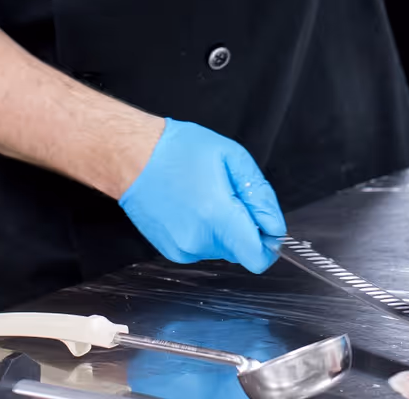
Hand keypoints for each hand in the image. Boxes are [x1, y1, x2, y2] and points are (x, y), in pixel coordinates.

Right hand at [119, 119, 284, 271]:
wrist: (133, 156)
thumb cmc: (178, 150)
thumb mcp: (231, 157)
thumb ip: (259, 195)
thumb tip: (274, 227)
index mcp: (217, 216)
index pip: (258, 257)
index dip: (269, 242)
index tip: (264, 223)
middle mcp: (198, 240)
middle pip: (241, 250)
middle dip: (244, 226)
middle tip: (227, 195)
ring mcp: (182, 249)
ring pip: (222, 249)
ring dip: (223, 228)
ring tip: (204, 196)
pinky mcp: (170, 251)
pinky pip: (202, 247)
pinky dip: (205, 231)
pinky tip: (191, 206)